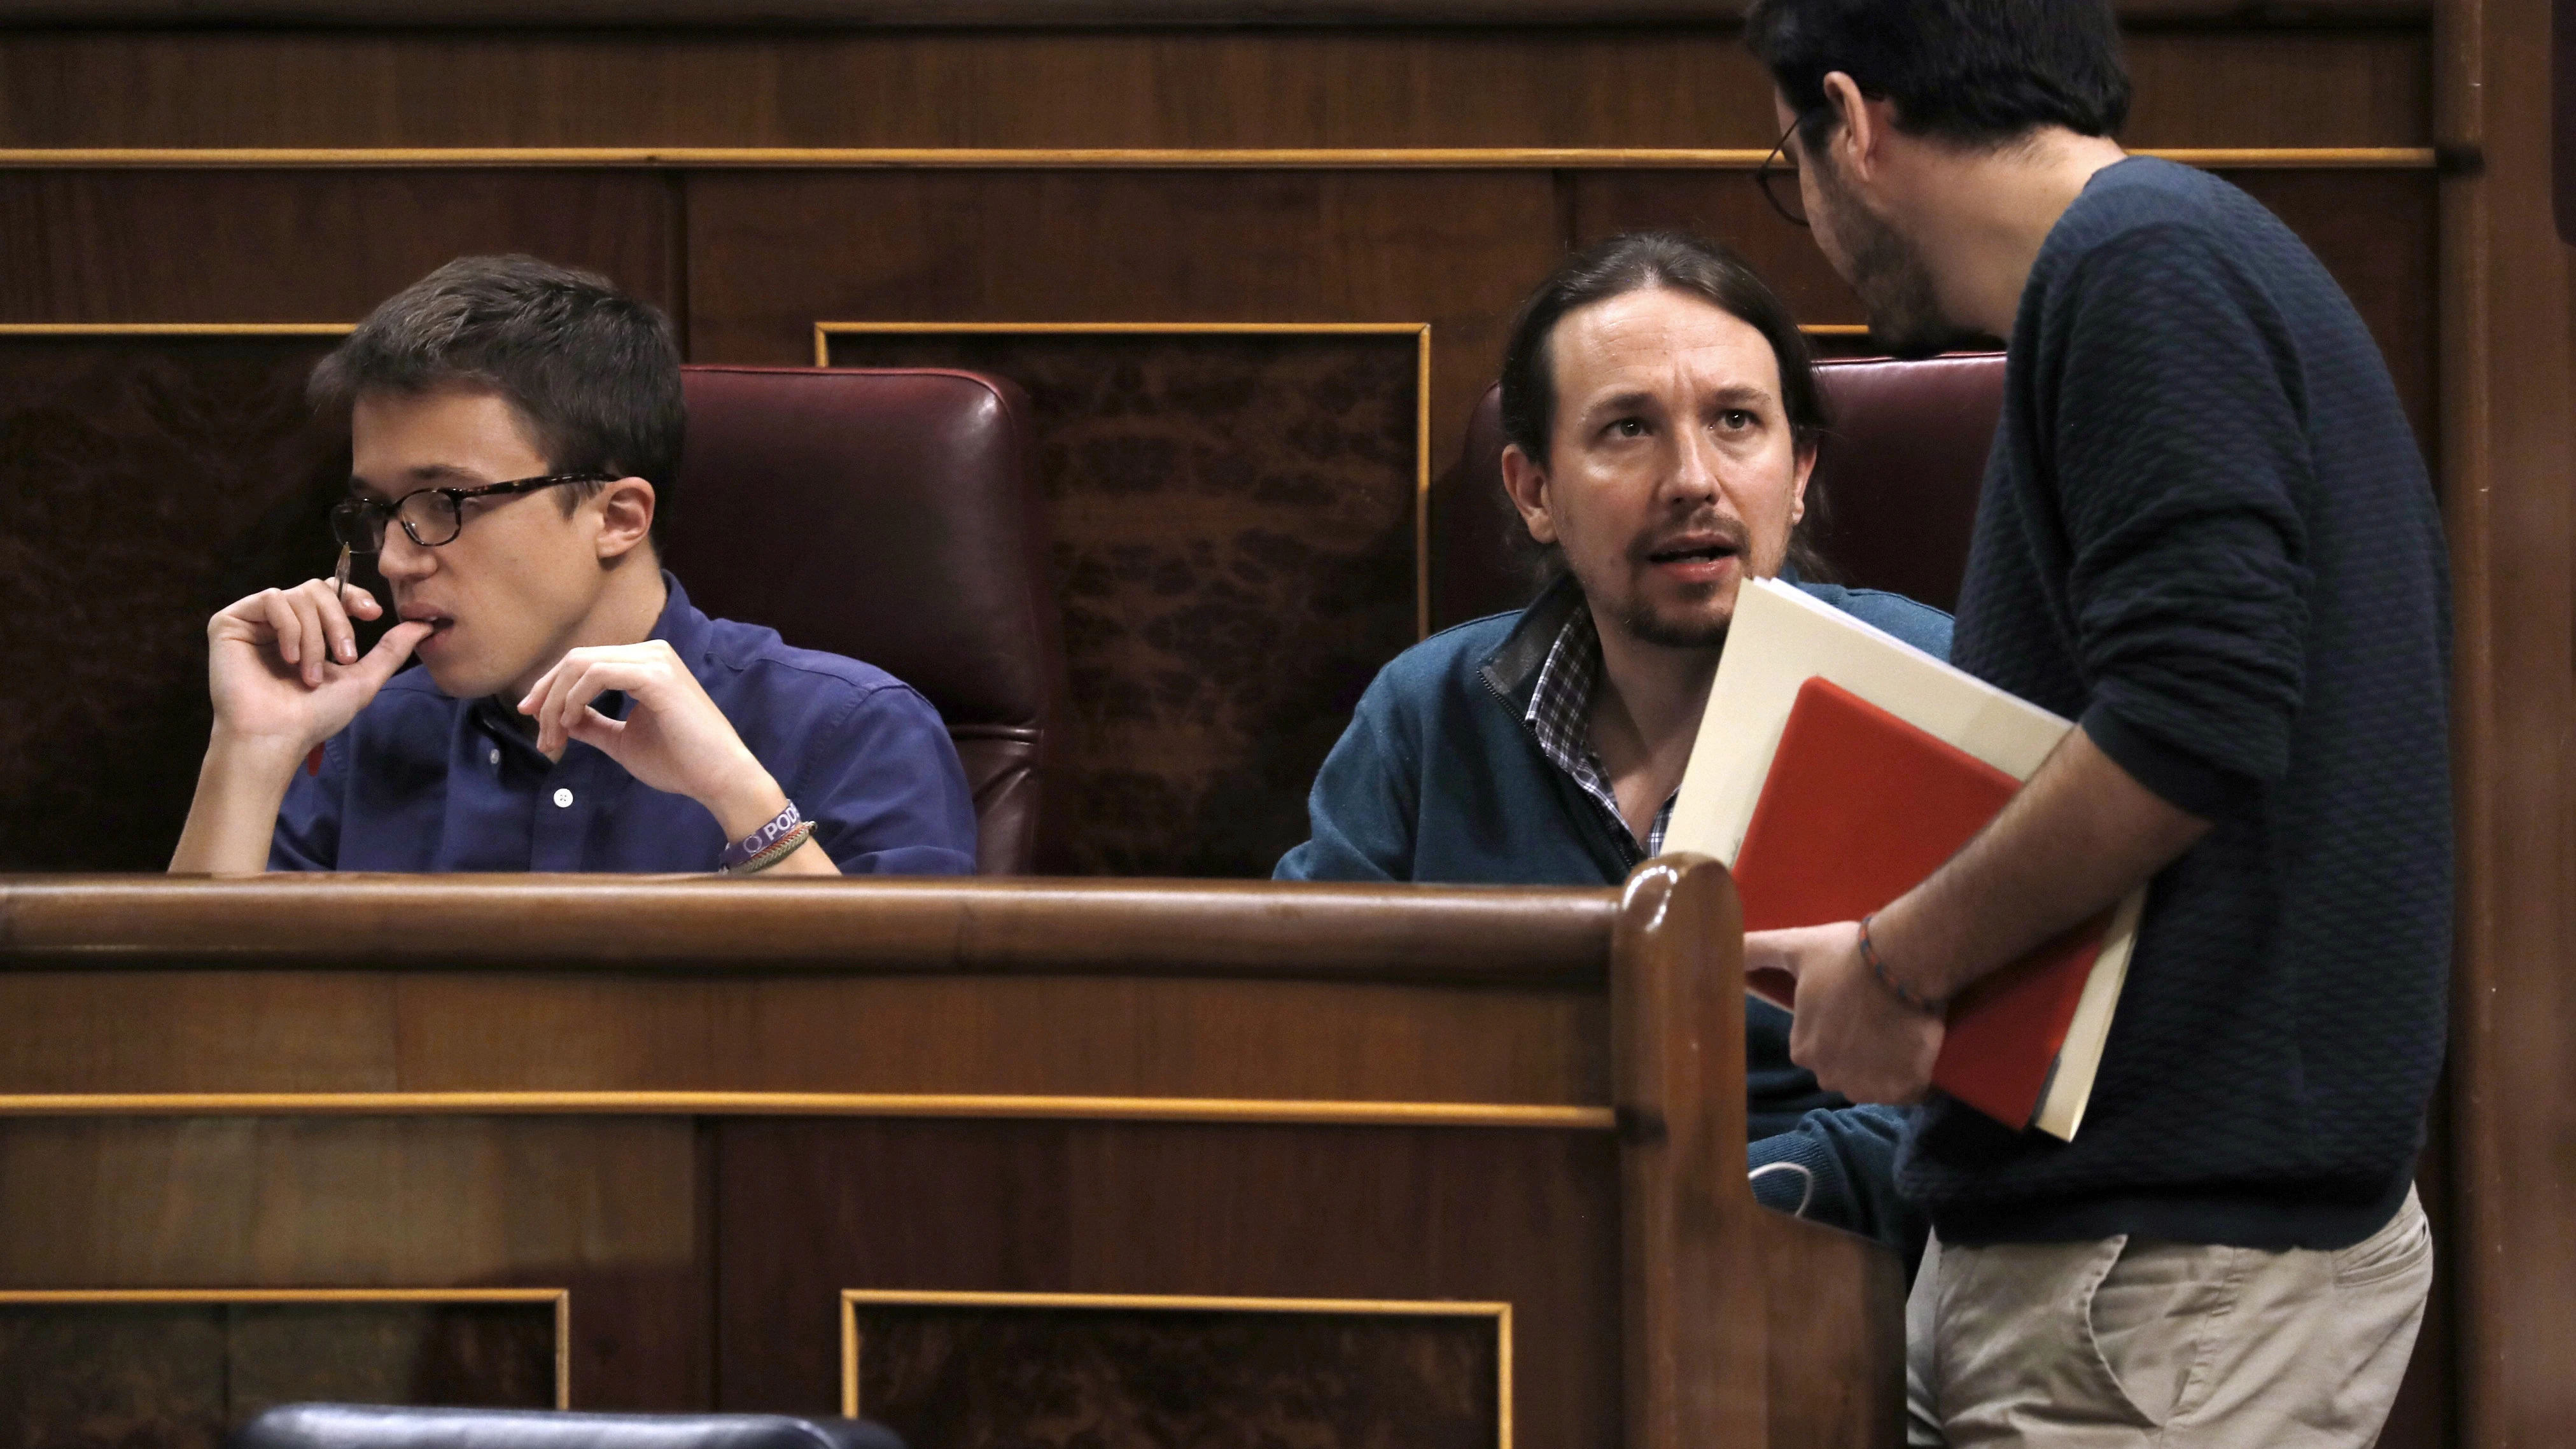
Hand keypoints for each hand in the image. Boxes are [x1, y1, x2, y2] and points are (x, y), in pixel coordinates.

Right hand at [206, 579, 433, 755]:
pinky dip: (290, 628)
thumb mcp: (362, 679)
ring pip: (300, 596)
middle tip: (344, 658)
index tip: (373, 614)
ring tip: (309, 674)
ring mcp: (254, 621)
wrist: (276, 736)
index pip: (331, 592)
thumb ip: (392, 650)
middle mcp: (279, 623)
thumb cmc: (314, 716)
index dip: (353, 596)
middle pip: (319, 590)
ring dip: (315, 637)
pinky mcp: (229, 622)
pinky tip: (289, 659)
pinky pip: (272, 599)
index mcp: (306, 631)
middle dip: (339, 623)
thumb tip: (425, 624)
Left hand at [516, 640, 782, 834]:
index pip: (584, 663)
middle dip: (546, 695)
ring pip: (581, 665)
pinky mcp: (656, 676)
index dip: (549, 688)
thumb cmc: (679, 762)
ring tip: (554, 738)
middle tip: (537, 733)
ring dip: (556, 702)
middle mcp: (650, 653)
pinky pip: (597, 675)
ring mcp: (655, 660)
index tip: (531, 718)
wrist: (719, 778)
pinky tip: (571, 724)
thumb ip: (593, 724)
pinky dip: (574, 699)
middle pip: (576, 660)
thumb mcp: (622, 741)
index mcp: (645, 663)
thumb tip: (561, 719)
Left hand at [1744, 921, 1944, 1104]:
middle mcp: (1829, 1077)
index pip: (1818, 1049)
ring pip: (1875, 1083)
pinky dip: (1911, 1076)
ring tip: (1898, 1029)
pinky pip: (1906, 1091)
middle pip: (1845, 1069)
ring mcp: (1868, 1087)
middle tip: (1878, 1016)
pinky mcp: (1904, 1089)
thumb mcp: (1795, 947)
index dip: (1838, 1028)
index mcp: (1802, 1050)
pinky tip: (1914, 1047)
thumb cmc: (1845, 955)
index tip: (1854, 1006)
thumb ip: (1756, 951)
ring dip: (1885, 1066)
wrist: (1904, 960)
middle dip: (1859, 1050)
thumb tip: (1726, 952)